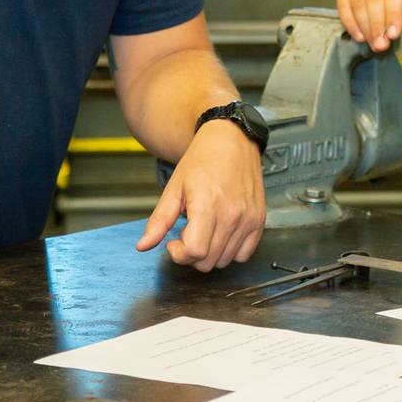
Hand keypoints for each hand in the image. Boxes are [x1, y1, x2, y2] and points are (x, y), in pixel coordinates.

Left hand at [134, 121, 265, 269]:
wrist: (232, 140)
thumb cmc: (203, 160)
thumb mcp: (174, 188)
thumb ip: (159, 221)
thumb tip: (143, 246)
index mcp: (207, 205)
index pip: (195, 252)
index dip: (179, 254)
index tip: (173, 242)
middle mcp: (232, 214)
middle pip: (208, 261)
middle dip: (191, 254)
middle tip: (187, 233)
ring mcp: (248, 218)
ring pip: (225, 260)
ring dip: (210, 253)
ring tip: (205, 230)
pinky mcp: (259, 219)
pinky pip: (244, 254)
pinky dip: (231, 251)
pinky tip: (221, 234)